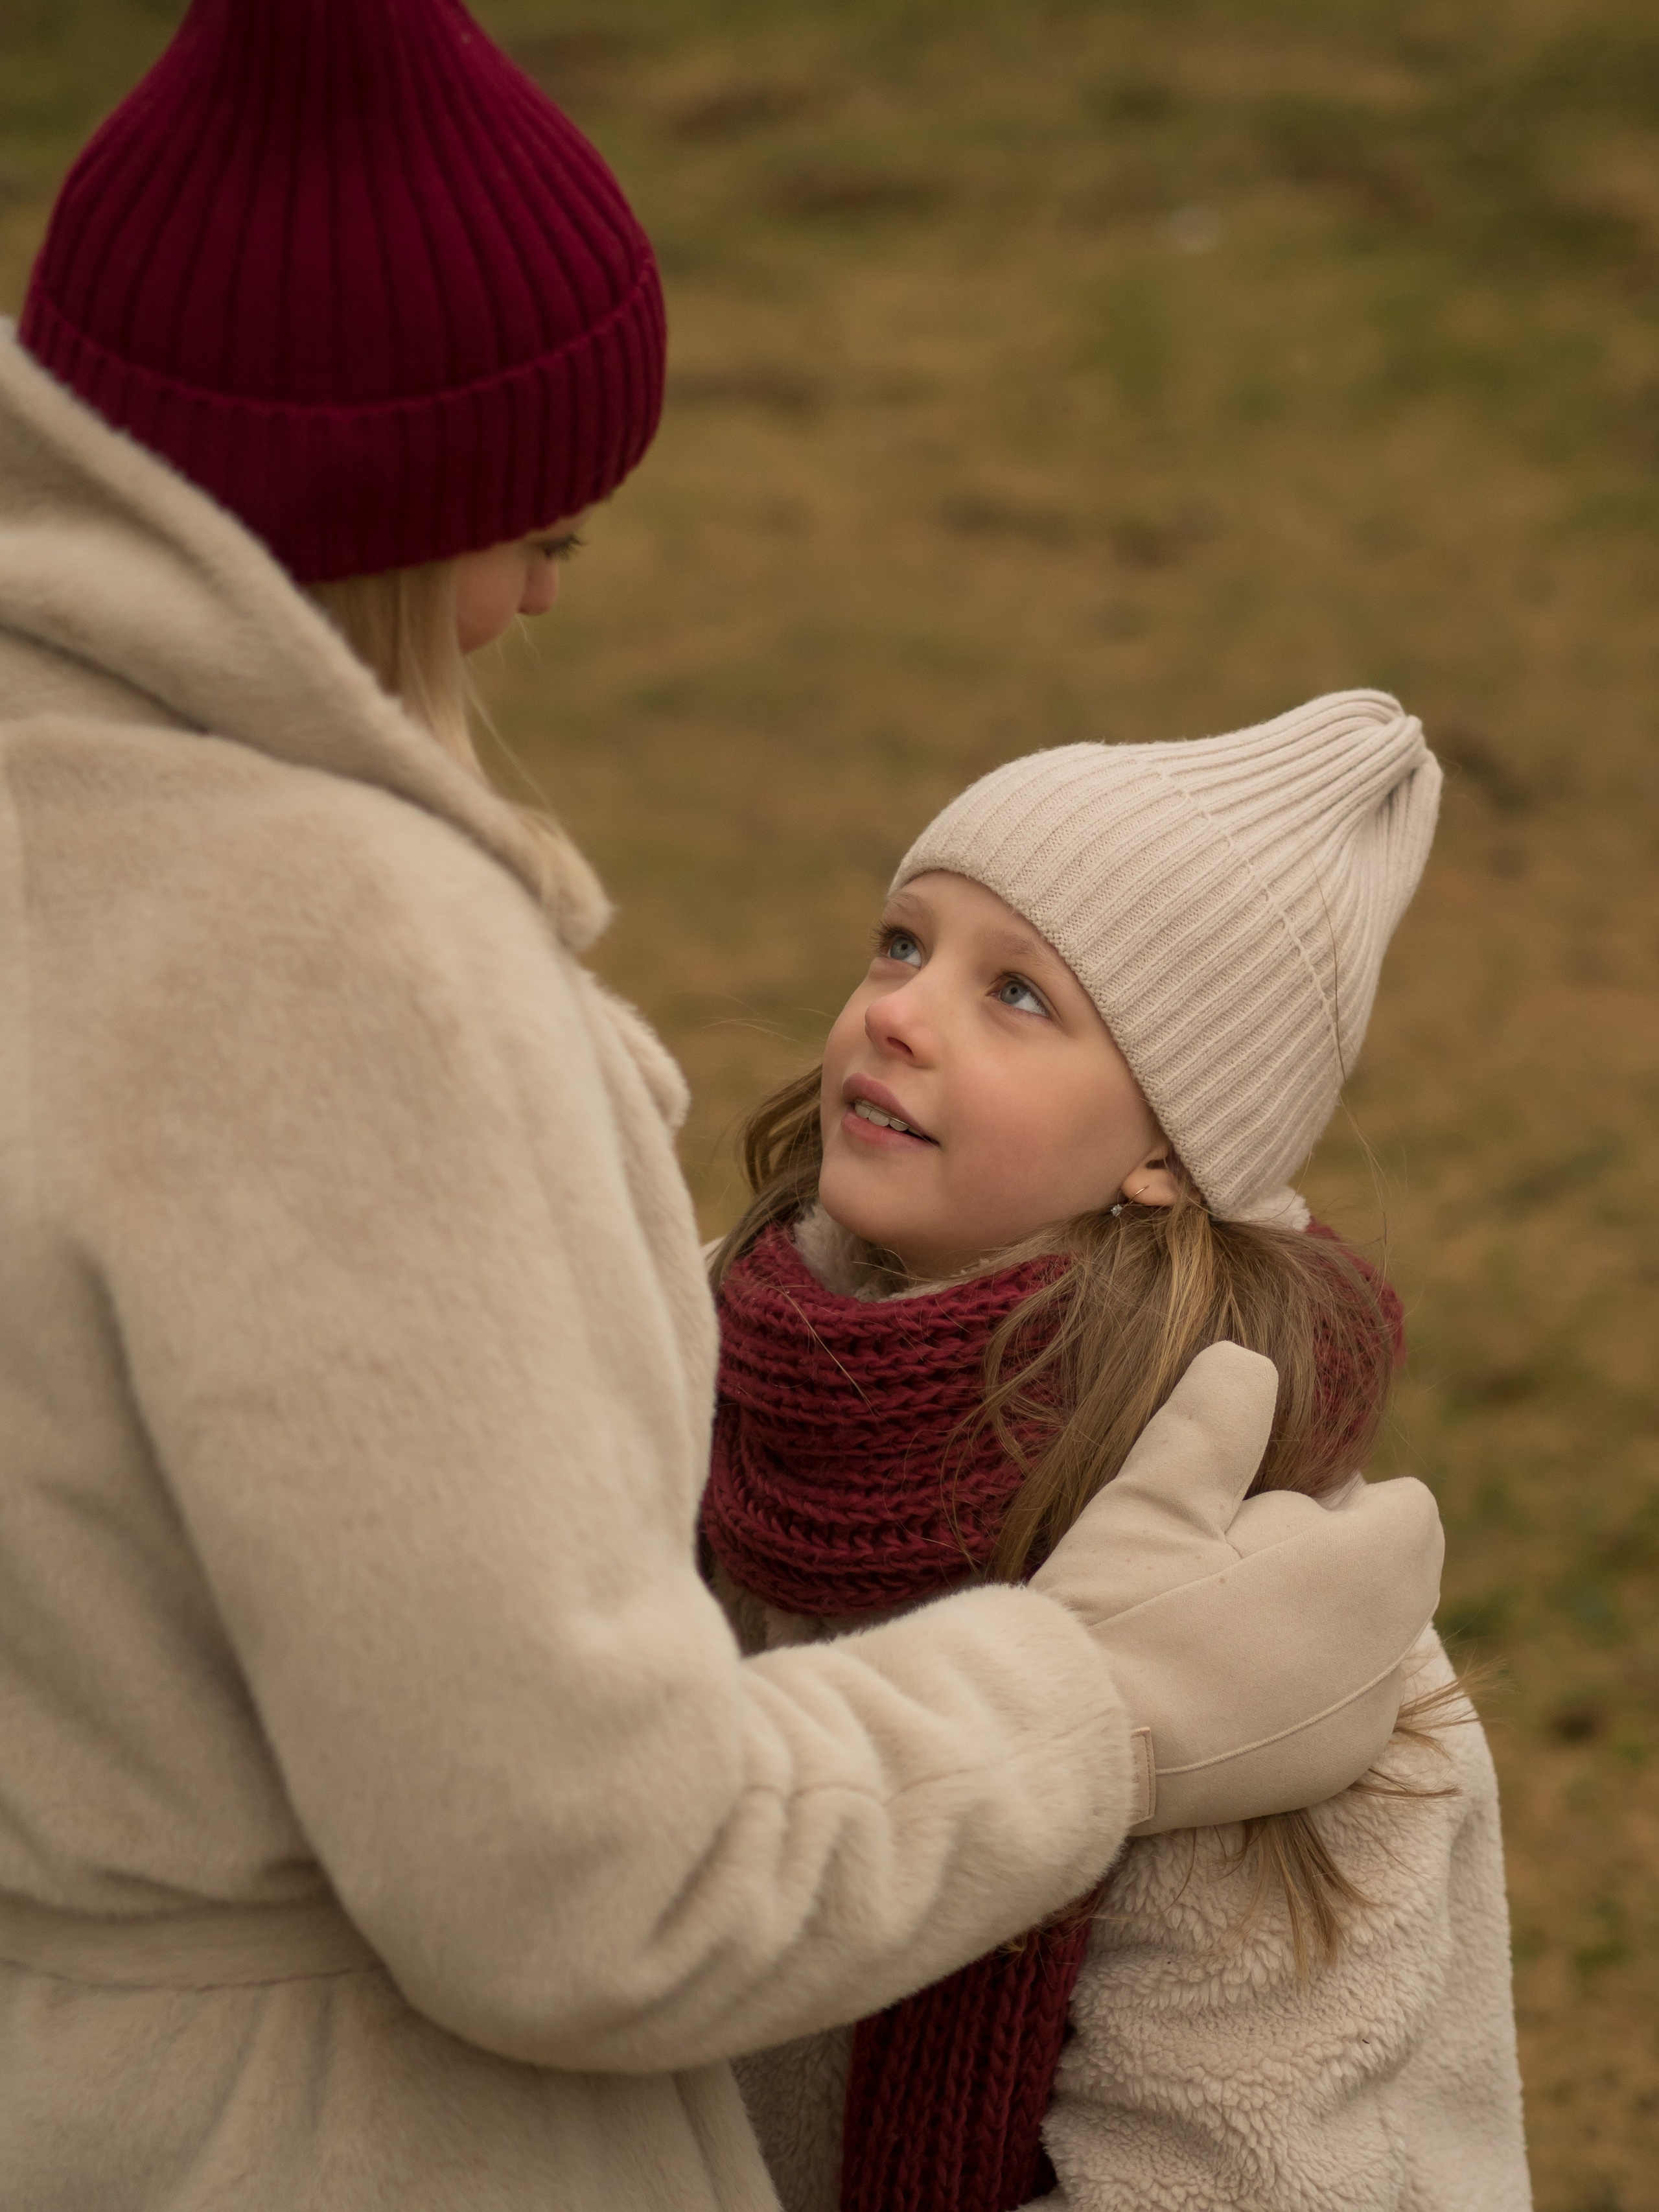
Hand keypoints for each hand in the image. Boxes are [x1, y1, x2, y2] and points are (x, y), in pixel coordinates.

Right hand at [1030, 1342, 1442, 1832]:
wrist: (1075, 1741)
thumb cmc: (1119, 1607)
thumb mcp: (1158, 1489)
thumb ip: (1219, 1413)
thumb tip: (1253, 1359)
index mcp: (1361, 1577)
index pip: (1409, 1507)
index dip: (1335, 1488)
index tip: (1248, 1502)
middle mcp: (1383, 1657)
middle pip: (1398, 1570)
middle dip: (1335, 1547)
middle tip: (1227, 1552)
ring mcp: (1359, 1724)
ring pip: (1371, 1633)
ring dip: (1322, 1610)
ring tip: (1222, 1611)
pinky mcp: (1328, 1771)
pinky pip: (1348, 1698)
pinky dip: (1308, 1674)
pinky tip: (1226, 1671)